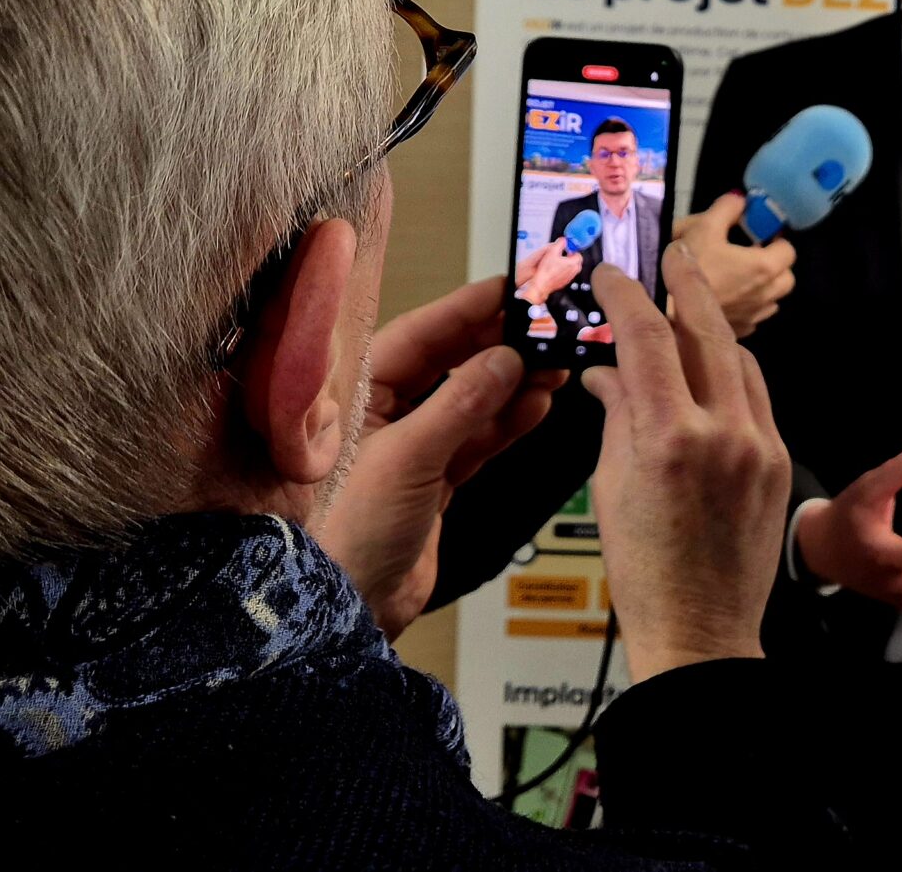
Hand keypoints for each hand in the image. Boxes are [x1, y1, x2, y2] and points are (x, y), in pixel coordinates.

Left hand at [316, 276, 564, 637]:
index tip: (512, 290)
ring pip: (470, 400)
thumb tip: (504, 359)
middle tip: (545, 325)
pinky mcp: (433, 481)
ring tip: (554, 362)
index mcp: (357, 395)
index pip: (420, 335)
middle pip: (449, 363)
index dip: (468, 311)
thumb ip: (459, 406)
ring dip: (512, 383)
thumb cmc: (348, 534)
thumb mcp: (406, 460)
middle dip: (499, 345)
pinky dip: (508, 422)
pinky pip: (477, 438)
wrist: (347, 609)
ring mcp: (410, 447)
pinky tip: (538, 402)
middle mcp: (382, 414)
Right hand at [513, 237, 582, 305]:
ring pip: (572, 269)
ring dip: (567, 264)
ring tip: (558, 262)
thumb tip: (564, 240)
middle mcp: (573, 271)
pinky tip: (555, 270)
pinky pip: (567, 275)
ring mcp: (569, 278)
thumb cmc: (547, 270)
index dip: (572, 250)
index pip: (578, 255)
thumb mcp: (552, 251)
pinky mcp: (564, 282)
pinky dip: (563, 271)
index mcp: (573, 263)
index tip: (567, 249)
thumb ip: (560, 243)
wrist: (542, 283)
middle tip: (564, 255)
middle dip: (571, 257)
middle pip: (576, 262)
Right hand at [583, 250, 790, 681]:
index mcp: (670, 438)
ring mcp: (760, 445)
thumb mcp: (611, 485)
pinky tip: (708, 372)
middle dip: (686, 285)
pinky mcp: (780, 461)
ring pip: (739, 360)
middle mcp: (724, 432)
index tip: (610, 274)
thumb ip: (617, 414)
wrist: (701, 629)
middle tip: (670, 254)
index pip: (646, 338)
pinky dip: (730, 375)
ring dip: (710, 332)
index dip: (625, 295)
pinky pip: (756, 397)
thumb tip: (609, 369)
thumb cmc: (643, 568)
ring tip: (682, 314)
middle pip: (707, 331)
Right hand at [671, 192, 798, 336]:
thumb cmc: (689, 265)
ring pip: (772, 300)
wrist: (666, 310)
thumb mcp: (704, 226)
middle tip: (751, 256)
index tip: (759, 235)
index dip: (776, 240)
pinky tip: (726, 299)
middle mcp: (766, 294)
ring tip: (738, 278)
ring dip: (763, 288)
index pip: (789, 250)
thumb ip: (727, 208)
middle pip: (786, 278)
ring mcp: (753, 316)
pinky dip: (747, 307)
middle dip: (775, 266)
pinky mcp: (739, 331)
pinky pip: (753, 317)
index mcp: (764, 267)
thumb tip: (740, 200)